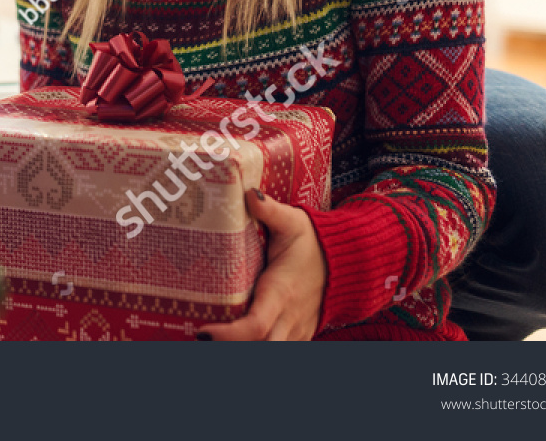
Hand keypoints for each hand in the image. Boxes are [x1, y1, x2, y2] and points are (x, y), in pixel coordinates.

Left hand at [198, 189, 325, 340]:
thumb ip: (270, 210)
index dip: (228, 335)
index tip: (202, 331)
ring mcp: (294, 331)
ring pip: (267, 352)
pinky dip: (253, 348)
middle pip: (259, 349)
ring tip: (209, 338)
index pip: (255, 325)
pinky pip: (274, 348)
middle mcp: (288, 318)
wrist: (348, 263)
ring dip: (241, 350)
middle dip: (230, 350)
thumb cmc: (315, 242)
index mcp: (281, 293)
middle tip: (197, 337)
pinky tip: (229, 340)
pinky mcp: (297, 335)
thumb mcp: (294, 222)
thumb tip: (249, 193)